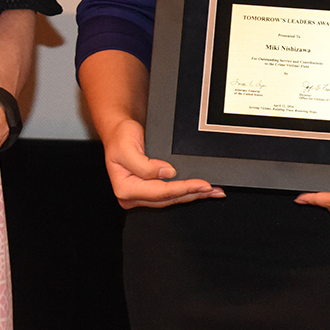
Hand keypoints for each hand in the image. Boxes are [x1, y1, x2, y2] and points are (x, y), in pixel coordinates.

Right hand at [101, 117, 223, 208]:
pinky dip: (185, 191)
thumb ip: (144, 165)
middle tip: (211, 189)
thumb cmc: (120, 137)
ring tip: (211, 191)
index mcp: (124, 188)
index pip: (159, 192)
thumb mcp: (126, 147)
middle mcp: (131, 195)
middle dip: (192, 193)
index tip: (200, 184)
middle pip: (168, 198)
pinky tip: (198, 190)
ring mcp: (140, 195)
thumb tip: (166, 173)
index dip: (182, 188)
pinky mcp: (149, 191)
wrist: (118, 131)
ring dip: (192, 195)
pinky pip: (169, 194)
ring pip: (171, 199)